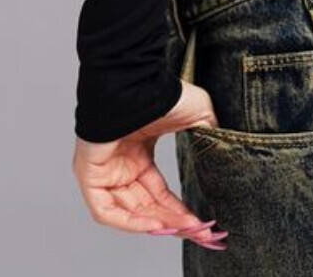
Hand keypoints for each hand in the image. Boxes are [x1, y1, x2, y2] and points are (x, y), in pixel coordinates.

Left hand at [72, 79, 227, 251]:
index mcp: (139, 154)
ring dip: (157, 225)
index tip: (201, 225)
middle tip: (199, 232)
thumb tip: (224, 159)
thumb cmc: (164, 92)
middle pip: (146, 207)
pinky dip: (130, 223)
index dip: (180, 211)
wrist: (139, 80)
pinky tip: (157, 224)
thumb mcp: (198, 116)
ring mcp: (103, 170)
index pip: (158, 194)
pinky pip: (105, 210)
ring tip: (184, 229)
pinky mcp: (88, 173)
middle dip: (173, 223)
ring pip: (128, 213)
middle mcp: (120, 165)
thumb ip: (208, 138)